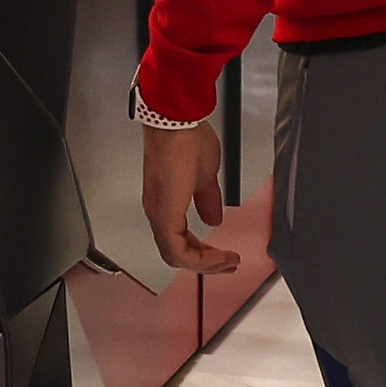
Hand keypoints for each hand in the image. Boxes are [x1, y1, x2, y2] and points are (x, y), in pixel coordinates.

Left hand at [141, 118, 239, 274]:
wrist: (177, 122)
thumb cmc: (186, 140)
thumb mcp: (204, 176)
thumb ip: (208, 200)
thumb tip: (213, 218)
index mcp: (165, 204)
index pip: (179, 241)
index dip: (202, 254)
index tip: (224, 256)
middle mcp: (157, 212)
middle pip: (177, 254)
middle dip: (206, 264)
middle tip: (228, 265)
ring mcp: (158, 214)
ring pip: (175, 255)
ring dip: (204, 263)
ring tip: (228, 261)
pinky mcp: (164, 213)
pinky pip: (176, 249)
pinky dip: (198, 258)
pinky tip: (218, 255)